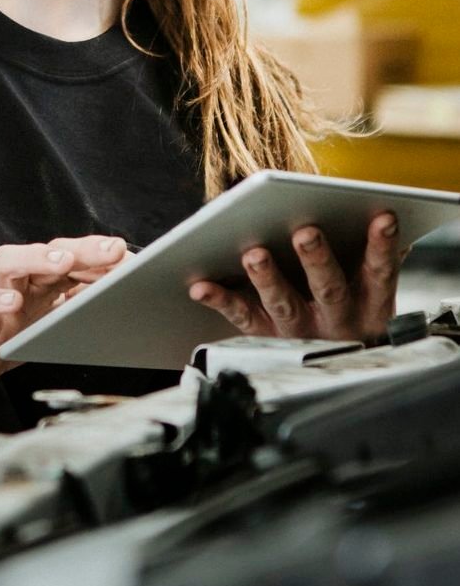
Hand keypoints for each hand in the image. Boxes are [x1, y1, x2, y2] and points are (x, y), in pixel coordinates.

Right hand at [0, 235, 126, 399]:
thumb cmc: (15, 333)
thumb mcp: (55, 321)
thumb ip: (83, 305)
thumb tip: (127, 295)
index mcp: (46, 279)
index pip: (76, 256)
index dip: (104, 256)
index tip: (134, 258)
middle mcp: (22, 278)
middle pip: (50, 251)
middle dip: (83, 248)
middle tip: (113, 250)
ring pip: (9, 260)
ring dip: (37, 257)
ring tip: (62, 263)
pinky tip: (11, 304)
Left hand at [188, 211, 405, 341]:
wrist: (338, 370)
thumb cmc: (350, 307)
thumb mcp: (370, 289)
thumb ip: (373, 255)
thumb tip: (381, 214)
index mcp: (369, 304)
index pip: (379, 271)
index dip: (383, 247)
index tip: (383, 218)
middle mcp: (337, 320)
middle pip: (328, 288)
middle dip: (317, 260)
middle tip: (306, 233)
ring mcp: (300, 330)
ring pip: (284, 305)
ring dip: (268, 278)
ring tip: (255, 255)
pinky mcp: (266, 336)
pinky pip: (242, 318)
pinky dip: (220, 300)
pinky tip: (201, 286)